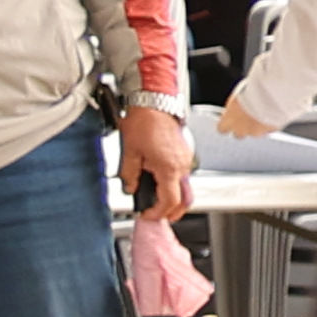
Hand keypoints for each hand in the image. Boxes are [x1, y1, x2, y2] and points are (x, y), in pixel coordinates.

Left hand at [119, 95, 193, 213]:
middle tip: (158, 215)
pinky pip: (183, 174)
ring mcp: (186, 159)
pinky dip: (174, 183)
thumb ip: (130, 174)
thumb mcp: (130, 151)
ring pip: (185, 187)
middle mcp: (182, 165)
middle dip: (172, 211)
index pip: (169, 201)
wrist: (155, 101)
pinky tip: (160, 180)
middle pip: (185, 199)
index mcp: (169, 168)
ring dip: (173, 197)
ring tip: (156, 198)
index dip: (158, 212)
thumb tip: (130, 186)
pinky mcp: (185, 153)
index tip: (148, 215)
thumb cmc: (144, 121)